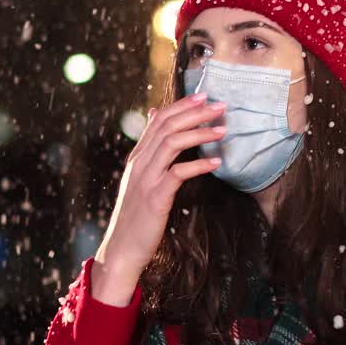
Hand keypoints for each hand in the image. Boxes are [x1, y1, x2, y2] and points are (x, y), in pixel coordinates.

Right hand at [95, 91, 226, 279]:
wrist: (122, 248)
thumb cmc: (137, 216)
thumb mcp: (140, 180)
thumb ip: (149, 151)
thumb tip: (154, 118)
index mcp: (138, 158)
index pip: (159, 121)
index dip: (182, 105)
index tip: (204, 96)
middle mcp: (140, 163)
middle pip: (167, 126)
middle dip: (195, 113)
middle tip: (220, 105)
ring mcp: (146, 179)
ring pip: (171, 143)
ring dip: (199, 133)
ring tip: (222, 129)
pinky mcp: (155, 197)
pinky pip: (177, 173)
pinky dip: (198, 165)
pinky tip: (216, 163)